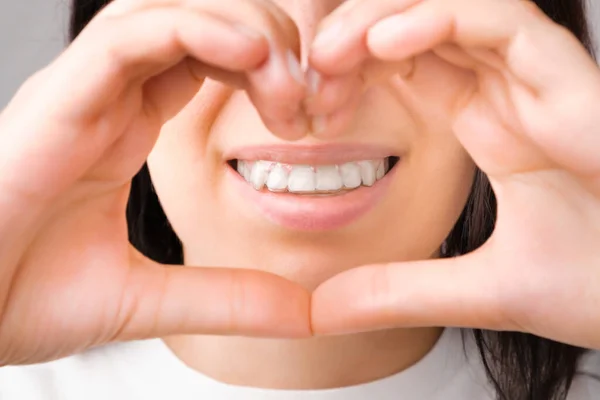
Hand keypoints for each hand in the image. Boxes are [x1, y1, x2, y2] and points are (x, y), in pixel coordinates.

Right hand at [0, 0, 311, 364]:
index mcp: (126, 126)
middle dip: (271, 46)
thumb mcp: (150, 299)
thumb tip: (302, 313)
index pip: (209, 60)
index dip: (271, 74)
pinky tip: (250, 53)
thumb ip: (227, 298)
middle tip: (308, 106)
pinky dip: (195, 30)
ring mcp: (82, 91)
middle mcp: (107, 97)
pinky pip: (130, 35)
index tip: (310, 120)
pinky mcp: (58, 99)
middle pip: (202, 23)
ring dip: (245, 32)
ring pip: (172, 11)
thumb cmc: (20, 301)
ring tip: (287, 85)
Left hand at [309, 0, 599, 349]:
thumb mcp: (476, 291)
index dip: (352, 68)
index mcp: (490, 126)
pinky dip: (441, 18)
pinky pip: (505, 22)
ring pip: (454, 9)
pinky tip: (384, 45)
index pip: (408, 64)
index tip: (309, 103)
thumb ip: (397, 292)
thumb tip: (318, 309)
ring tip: (331, 52)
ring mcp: (542, 85)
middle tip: (307, 65)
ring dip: (383, 17)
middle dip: (356, 33)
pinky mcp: (574, 86)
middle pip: (421, 26)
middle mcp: (512, 96)